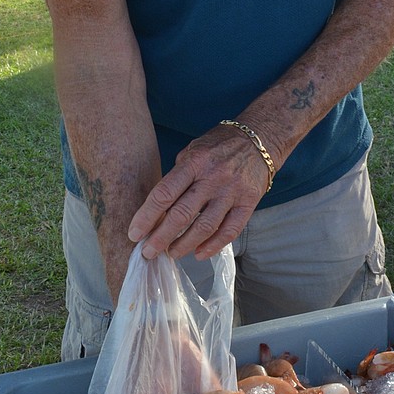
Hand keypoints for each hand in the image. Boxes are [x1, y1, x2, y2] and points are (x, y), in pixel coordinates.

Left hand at [127, 122, 272, 260]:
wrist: (259, 140)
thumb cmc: (219, 145)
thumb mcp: (192, 151)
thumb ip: (177, 177)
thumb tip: (158, 208)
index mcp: (194, 162)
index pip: (164, 194)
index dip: (147, 217)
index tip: (135, 233)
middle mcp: (213, 178)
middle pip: (181, 215)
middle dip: (160, 238)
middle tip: (148, 252)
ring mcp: (232, 192)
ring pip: (204, 228)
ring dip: (184, 246)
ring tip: (170, 254)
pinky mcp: (248, 203)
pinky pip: (229, 231)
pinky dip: (212, 246)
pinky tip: (198, 254)